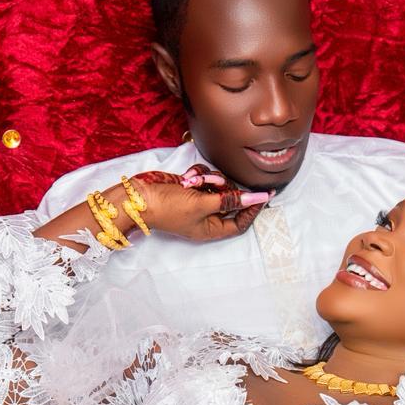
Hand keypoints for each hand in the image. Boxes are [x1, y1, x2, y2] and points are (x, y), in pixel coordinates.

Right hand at [132, 167, 271, 240]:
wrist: (139, 196)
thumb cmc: (168, 207)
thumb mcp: (202, 204)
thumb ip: (230, 200)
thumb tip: (256, 199)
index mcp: (211, 229)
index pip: (240, 223)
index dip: (253, 210)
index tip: (265, 194)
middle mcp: (206, 217)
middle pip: (231, 200)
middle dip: (225, 188)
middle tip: (214, 184)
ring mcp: (198, 202)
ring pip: (218, 186)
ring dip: (209, 179)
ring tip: (194, 181)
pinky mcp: (191, 188)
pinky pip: (205, 179)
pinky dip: (198, 176)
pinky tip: (187, 178)